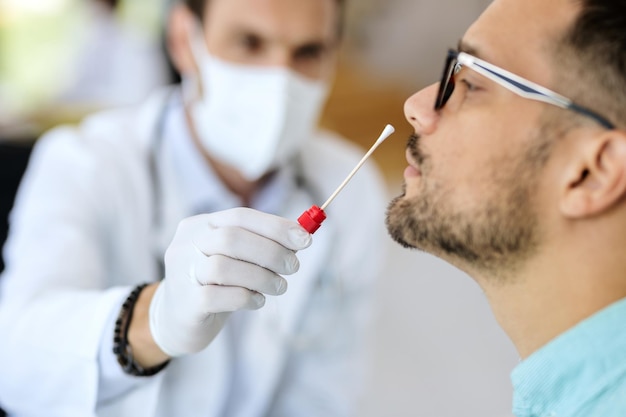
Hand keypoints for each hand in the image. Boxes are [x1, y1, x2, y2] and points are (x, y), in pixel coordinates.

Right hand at [149, 207, 311, 356]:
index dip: (275, 226)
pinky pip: (218, 296)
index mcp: (200, 225)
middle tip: (293, 267)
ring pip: (224, 267)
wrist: (177, 320)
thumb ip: (262, 244)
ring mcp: (182, 273)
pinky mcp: (186, 303)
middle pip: (231, 238)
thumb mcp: (235, 258)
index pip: (240, 216)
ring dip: (262, 277)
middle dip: (271, 252)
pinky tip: (257, 301)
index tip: (304, 239)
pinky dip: (246, 297)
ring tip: (279, 286)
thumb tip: (301, 236)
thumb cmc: (215, 283)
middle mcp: (186, 244)